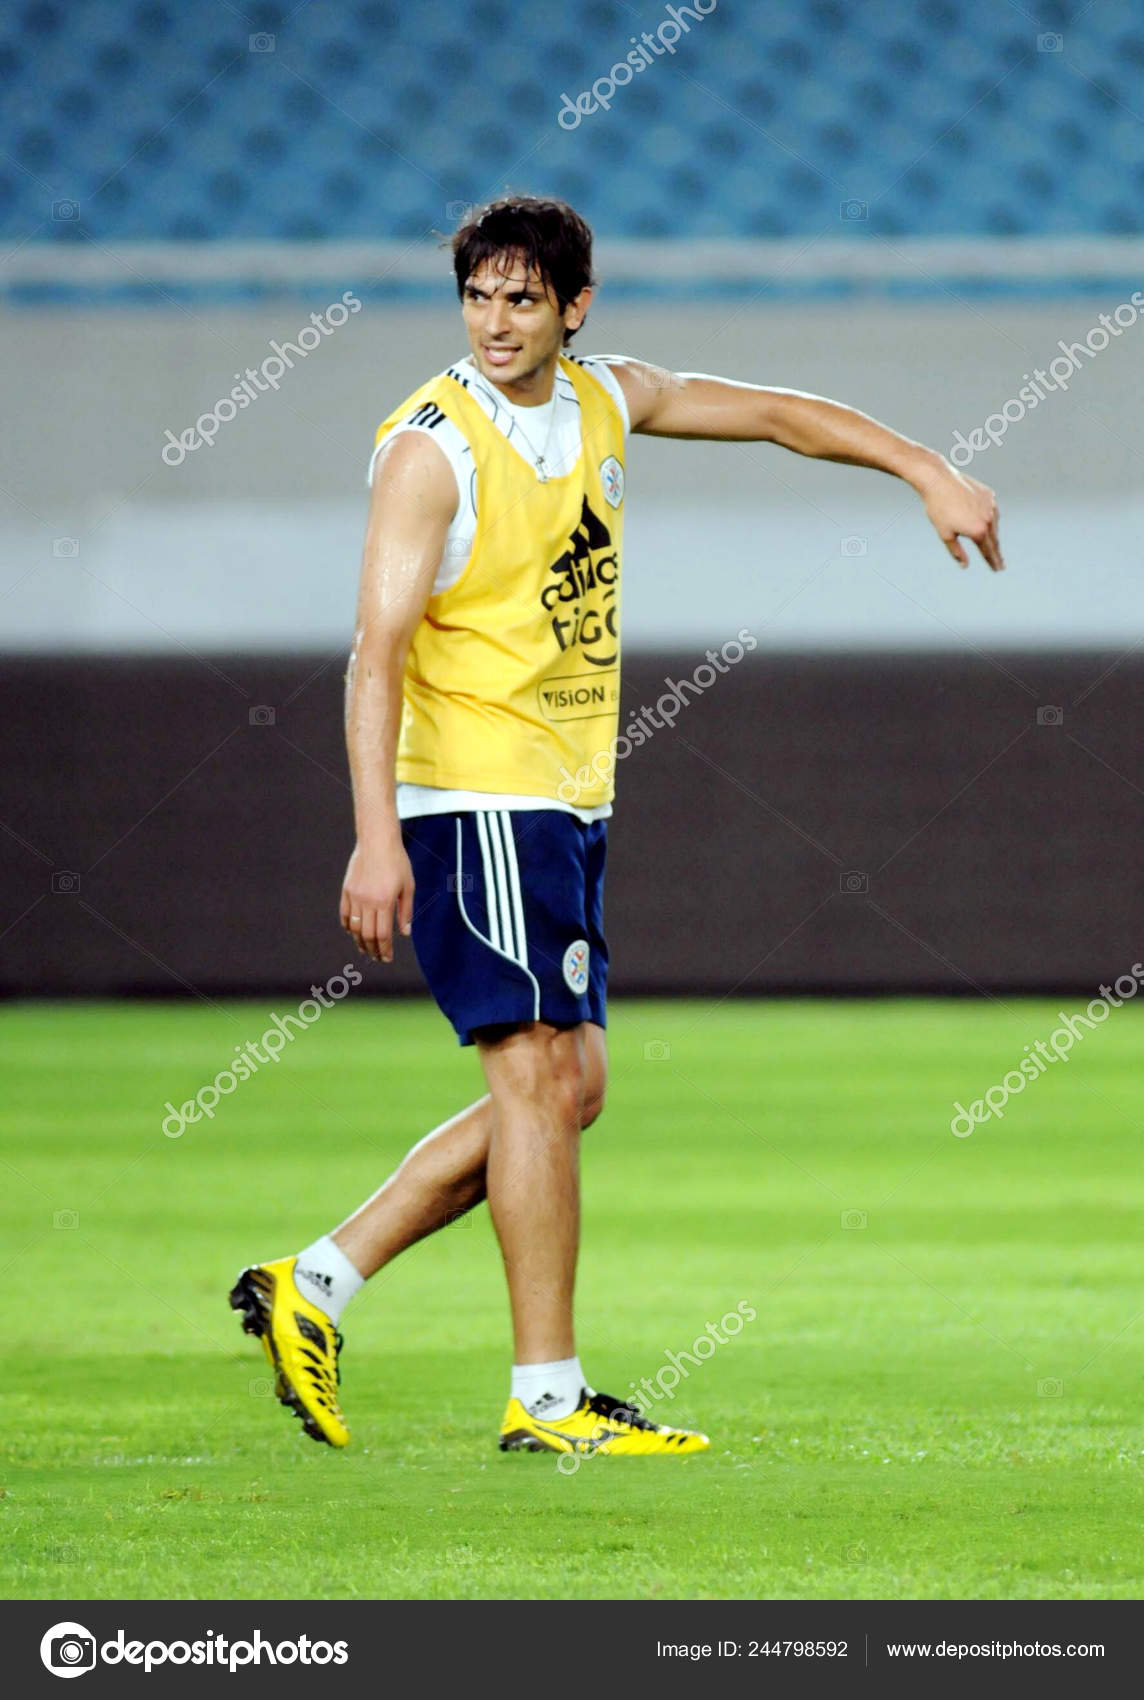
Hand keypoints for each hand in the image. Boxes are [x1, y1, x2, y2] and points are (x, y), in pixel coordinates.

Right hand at [340, 835, 413, 963]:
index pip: (383, 935)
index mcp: (384, 901)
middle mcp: (367, 901)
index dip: (385, 950)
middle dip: (373, 950)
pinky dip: (349, 926)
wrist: (377, 841)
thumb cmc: (397, 862)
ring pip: (354, 928)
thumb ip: (406, 911)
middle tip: (378, 958)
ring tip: (366, 948)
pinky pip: (345, 914)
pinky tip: (354, 932)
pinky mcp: (346, 890)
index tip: (387, 958)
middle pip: (367, 935)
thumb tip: (405, 932)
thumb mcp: (408, 886)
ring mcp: (354, 896)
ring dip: (360, 941)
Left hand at [915, 456, 1003, 571]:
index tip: (998, 569)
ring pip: (994, 525)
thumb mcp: (945, 534)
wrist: (939, 480)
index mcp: (978, 531)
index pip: (988, 551)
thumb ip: (956, 551)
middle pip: (994, 540)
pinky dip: (989, 518)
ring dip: (992, 535)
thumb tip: (964, 565)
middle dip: (996, 553)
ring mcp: (991, 505)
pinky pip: (991, 510)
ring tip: (990, 544)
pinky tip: (984, 521)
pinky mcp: (989, 495)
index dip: (993, 562)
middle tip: (1000, 564)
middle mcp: (989, 519)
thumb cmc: (938, 509)